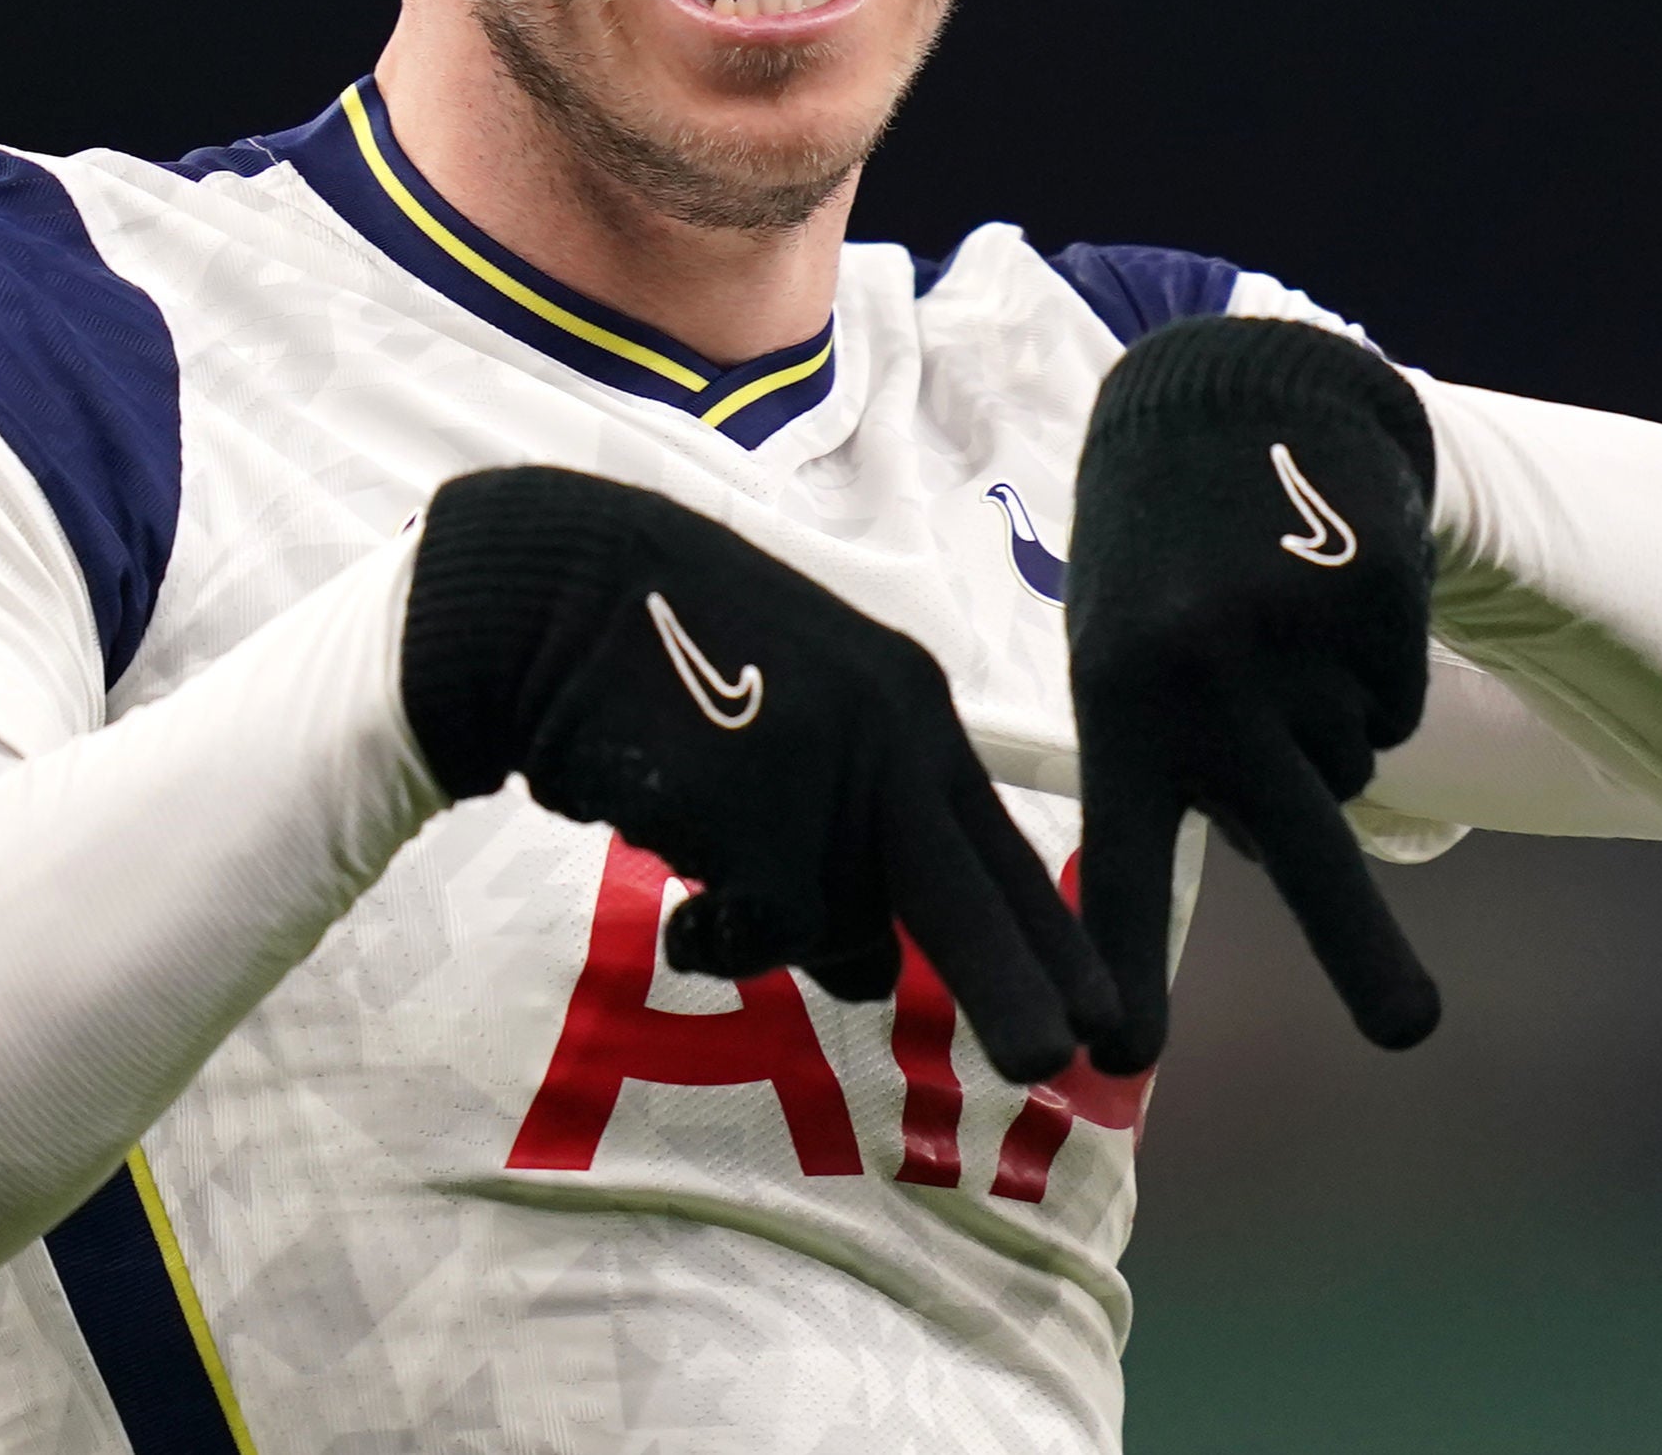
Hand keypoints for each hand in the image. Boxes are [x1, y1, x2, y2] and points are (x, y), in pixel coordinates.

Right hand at [403, 465, 1119, 1083]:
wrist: (554, 596)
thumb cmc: (670, 659)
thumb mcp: (794, 727)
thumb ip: (851, 831)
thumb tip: (873, 977)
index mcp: (912, 703)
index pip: (1002, 843)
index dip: (1052, 939)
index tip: (1107, 1020)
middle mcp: (891, 736)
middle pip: (969, 901)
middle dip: (1017, 990)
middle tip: (1057, 1066)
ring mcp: (827, 775)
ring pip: (835, 932)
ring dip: (772, 932)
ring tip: (708, 866)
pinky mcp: (756, 816)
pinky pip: (758, 940)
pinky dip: (717, 943)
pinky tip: (678, 898)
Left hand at [1067, 316, 1442, 1070]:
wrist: (1235, 401)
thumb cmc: (1162, 561)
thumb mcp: (1124, 653)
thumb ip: (1169, 757)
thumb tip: (1257, 857)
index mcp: (1119, 701)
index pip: (1116, 856)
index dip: (1120, 963)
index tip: (1115, 1057)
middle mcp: (1206, 679)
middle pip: (1298, 845)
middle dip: (1359, 952)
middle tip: (1410, 1036)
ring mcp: (1300, 640)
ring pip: (1352, 772)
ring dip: (1329, 737)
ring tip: (1277, 637)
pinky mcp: (1377, 602)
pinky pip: (1398, 708)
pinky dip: (1376, 680)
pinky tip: (1325, 603)